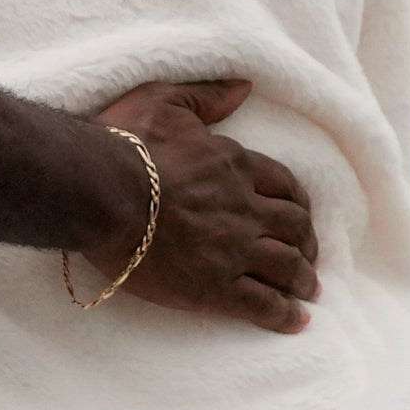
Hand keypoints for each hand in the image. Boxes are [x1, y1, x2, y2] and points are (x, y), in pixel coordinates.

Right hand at [82, 80, 320, 335]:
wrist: (100, 194)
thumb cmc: (124, 146)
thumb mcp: (164, 102)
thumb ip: (206, 95)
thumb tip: (243, 87)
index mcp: (235, 165)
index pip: (283, 185)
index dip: (297, 203)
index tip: (300, 215)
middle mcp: (245, 208)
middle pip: (294, 227)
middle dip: (307, 242)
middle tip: (309, 255)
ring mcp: (233, 249)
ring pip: (287, 266)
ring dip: (303, 279)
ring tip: (309, 290)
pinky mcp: (215, 287)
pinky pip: (262, 303)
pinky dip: (285, 314)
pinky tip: (296, 322)